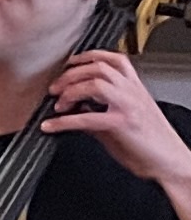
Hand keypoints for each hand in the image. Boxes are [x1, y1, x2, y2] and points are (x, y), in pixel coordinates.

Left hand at [42, 46, 190, 187]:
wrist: (168, 161)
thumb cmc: (149, 142)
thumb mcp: (123, 117)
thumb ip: (99, 109)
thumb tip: (74, 108)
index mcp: (135, 87)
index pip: (112, 60)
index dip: (87, 57)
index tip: (68, 65)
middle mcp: (132, 91)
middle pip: (99, 67)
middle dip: (71, 75)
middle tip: (55, 88)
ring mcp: (128, 105)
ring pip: (95, 83)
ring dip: (70, 91)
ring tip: (58, 104)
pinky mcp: (121, 123)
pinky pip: (86, 117)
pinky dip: (63, 121)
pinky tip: (51, 126)